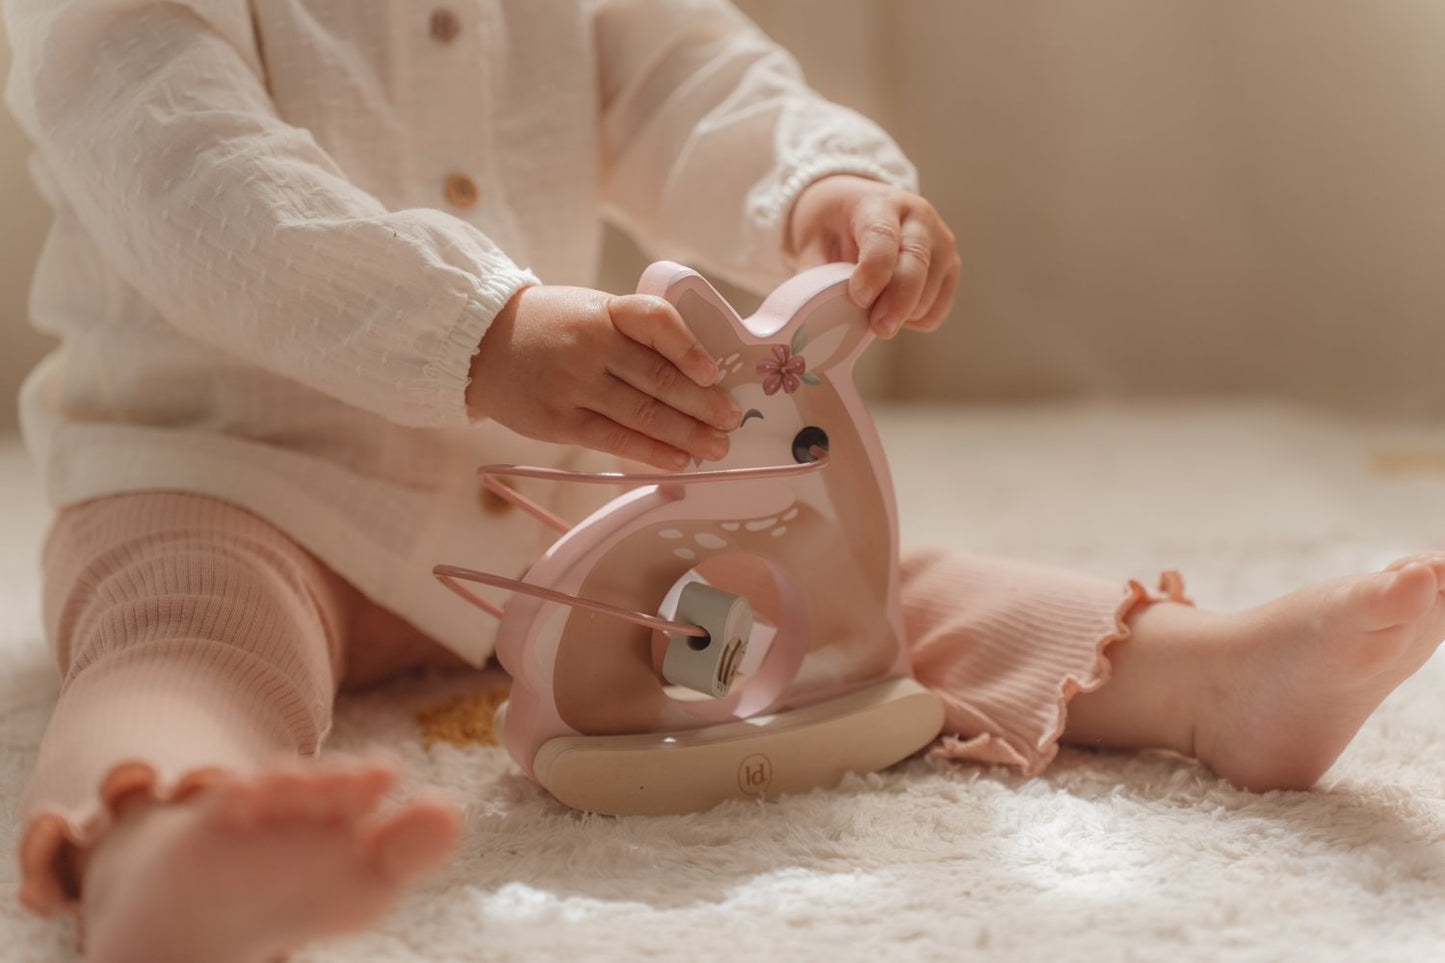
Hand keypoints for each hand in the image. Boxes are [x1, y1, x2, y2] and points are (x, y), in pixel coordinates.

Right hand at [466, 285, 742, 469]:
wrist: (481, 343)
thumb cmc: (551, 328)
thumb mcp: (590, 310)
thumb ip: (633, 335)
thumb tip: (696, 374)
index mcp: (605, 311)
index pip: (654, 321)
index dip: (688, 347)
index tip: (711, 372)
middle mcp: (591, 346)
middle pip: (657, 377)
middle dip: (702, 403)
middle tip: (732, 420)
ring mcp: (574, 386)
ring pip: (642, 413)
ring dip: (687, 434)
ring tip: (717, 446)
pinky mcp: (561, 421)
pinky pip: (615, 440)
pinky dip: (651, 452)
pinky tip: (679, 459)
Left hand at [786, 174, 960, 338]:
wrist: (859, 208)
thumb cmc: (833, 225)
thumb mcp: (812, 239)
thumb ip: (814, 272)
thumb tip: (812, 313)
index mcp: (878, 203)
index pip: (883, 235)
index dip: (874, 270)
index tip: (858, 298)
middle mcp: (918, 216)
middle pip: (917, 262)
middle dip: (898, 301)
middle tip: (878, 329)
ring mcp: (940, 240)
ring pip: (931, 289)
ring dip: (904, 314)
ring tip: (875, 312)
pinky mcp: (950, 266)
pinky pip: (939, 307)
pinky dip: (917, 319)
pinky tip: (895, 311)